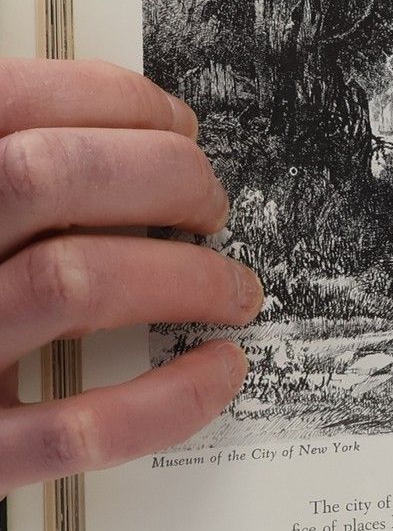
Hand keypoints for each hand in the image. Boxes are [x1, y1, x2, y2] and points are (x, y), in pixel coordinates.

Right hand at [0, 58, 257, 496]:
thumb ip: (5, 165)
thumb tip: (123, 133)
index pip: (12, 101)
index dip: (116, 102)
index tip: (176, 124)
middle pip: (49, 176)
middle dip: (165, 176)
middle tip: (209, 204)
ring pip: (71, 283)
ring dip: (185, 278)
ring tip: (231, 288)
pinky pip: (75, 428)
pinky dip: (166, 400)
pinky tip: (216, 370)